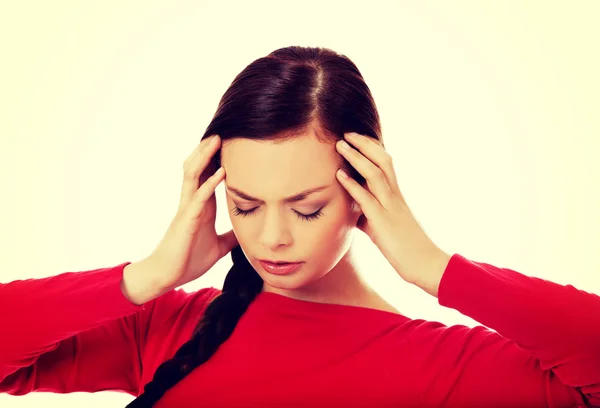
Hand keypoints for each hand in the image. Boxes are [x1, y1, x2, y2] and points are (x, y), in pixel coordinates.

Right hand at [146, 134, 237, 289]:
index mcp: (201, 207)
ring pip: (193, 175)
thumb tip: (247, 234)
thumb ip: (230, 237)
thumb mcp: (218, 247)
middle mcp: (192, 203)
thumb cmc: (188, 260)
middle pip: (198, 168)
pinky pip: (198, 198)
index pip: (207, 175)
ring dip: (205, 157)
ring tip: (217, 140)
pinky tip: (221, 173)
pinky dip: (209, 184)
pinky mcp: (186, 221)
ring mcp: (187, 210)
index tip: (230, 142)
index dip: (216, 159)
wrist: (167, 276)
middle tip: (223, 130)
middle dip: (208, 149)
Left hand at [335, 132, 449, 286]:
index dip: (372, 147)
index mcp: (397, 196)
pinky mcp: (383, 223)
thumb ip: (369, 217)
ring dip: (356, 157)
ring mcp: (390, 208)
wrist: (426, 265)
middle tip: (347, 133)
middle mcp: (395, 197)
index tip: (356, 137)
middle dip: (364, 144)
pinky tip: (339, 175)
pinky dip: (352, 185)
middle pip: (383, 160)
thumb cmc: (406, 250)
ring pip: (375, 174)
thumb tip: (352, 214)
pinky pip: (367, 199)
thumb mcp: (384, 229)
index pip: (387, 163)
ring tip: (340, 145)